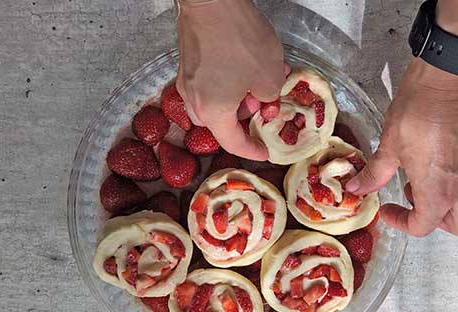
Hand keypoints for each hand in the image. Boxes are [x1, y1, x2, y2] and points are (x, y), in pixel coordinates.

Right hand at [176, 0, 284, 160]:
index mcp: (213, 113)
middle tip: (263, 105)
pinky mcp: (187, 62)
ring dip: (235, 98)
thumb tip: (265, 99)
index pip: (233, 143)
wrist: (211, 1)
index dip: (251, 150)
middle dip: (244, 118)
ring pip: (213, 102)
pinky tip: (243, 66)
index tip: (264, 151)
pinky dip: (225, 83)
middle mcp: (193, 100)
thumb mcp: (269, 76)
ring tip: (256, 81)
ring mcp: (187, 80)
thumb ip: (270, 98)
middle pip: (220, 122)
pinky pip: (208, 83)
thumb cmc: (238, 40)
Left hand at [346, 58, 457, 236]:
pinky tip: (453, 169)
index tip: (389, 210)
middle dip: (435, 221)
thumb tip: (356, 188)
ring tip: (437, 187)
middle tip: (414, 200)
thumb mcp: (389, 145)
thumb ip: (375, 174)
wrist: (448, 79)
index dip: (401, 223)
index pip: (422, 227)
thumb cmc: (418, 111)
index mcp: (438, 192)